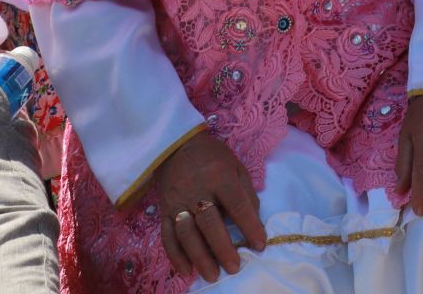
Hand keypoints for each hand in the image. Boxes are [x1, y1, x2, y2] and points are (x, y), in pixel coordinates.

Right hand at [153, 129, 265, 283]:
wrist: (176, 146)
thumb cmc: (213, 157)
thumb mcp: (236, 167)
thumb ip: (246, 194)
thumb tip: (254, 222)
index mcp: (219, 176)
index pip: (237, 205)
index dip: (249, 226)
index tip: (260, 245)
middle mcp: (197, 191)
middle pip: (209, 223)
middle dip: (222, 249)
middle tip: (234, 268)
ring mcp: (177, 202)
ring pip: (187, 234)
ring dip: (200, 257)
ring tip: (212, 275)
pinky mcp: (163, 211)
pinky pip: (167, 236)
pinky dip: (176, 255)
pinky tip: (186, 270)